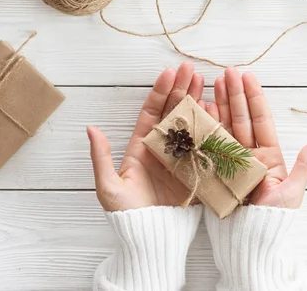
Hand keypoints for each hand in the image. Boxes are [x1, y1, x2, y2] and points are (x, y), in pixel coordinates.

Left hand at [87, 62, 204, 211]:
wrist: (149, 237)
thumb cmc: (126, 214)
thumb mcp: (108, 186)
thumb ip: (101, 156)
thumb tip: (91, 128)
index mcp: (142, 146)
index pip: (152, 112)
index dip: (160, 91)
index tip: (170, 72)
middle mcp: (163, 148)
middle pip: (173, 112)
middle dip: (182, 89)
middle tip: (192, 69)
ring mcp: (182, 157)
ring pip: (190, 123)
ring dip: (198, 101)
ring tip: (206, 81)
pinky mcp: (197, 169)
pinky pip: (205, 144)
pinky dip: (211, 127)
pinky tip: (216, 110)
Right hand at [205, 68, 306, 208]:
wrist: (250, 241)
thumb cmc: (273, 219)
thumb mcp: (292, 191)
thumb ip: (304, 165)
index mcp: (268, 156)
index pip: (261, 120)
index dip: (254, 98)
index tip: (247, 76)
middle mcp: (248, 155)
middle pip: (240, 119)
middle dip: (234, 94)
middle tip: (227, 72)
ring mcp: (229, 161)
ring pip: (224, 126)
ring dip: (219, 104)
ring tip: (213, 82)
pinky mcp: (214, 169)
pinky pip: (209, 144)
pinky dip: (205, 126)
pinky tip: (202, 107)